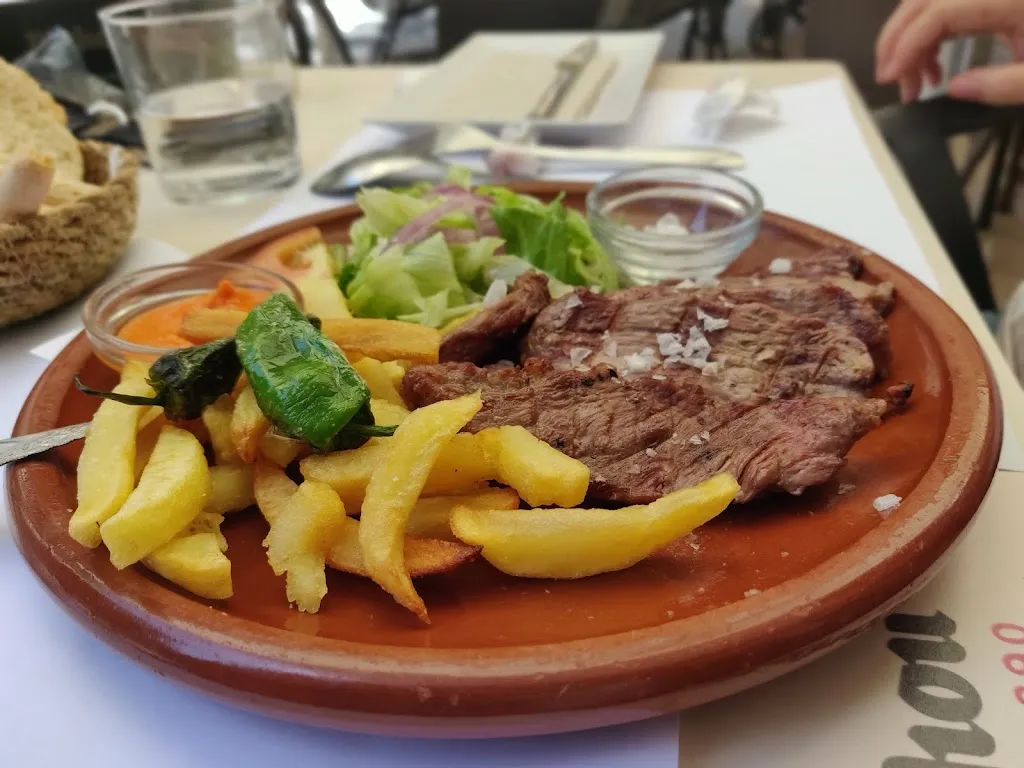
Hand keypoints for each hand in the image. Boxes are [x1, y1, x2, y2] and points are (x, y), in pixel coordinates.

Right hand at [876, 0, 1023, 104]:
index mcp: (1009, 1)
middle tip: (887, 77)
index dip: (908, 43)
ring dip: (910, 40)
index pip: (939, 11)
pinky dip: (929, 37)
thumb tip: (953, 88)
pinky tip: (933, 67)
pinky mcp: (990, 2)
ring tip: (914, 80)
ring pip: (929, 4)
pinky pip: (946, 9)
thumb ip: (1002, 84)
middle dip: (896, 38)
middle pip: (925, 0)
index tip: (892, 78)